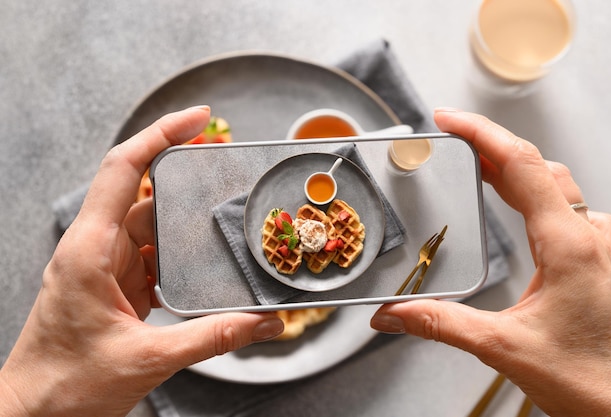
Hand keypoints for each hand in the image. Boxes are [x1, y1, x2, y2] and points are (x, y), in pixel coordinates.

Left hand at [0, 107, 283, 416]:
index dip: (160, 135)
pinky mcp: (116, 284)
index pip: (122, 169)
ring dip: (183, 222)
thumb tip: (264, 323)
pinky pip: (152, 253)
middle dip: (183, 175)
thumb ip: (213, 338)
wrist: (36, 412)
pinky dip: (178, 253)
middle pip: (142, 191)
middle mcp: (95, 248)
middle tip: (223, 162)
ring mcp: (105, 265)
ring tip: (222, 217)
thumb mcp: (148, 359)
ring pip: (150, 224)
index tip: (196, 119)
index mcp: (90, 250)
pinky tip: (202, 261)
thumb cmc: (68, 384)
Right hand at [371, 109, 610, 415]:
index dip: (482, 135)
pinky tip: (523, 202)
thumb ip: (441, 325)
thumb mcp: (503, 349)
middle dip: (492, 143)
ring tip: (480, 160)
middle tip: (453, 135)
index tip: (449, 120)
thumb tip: (392, 315)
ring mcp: (595, 248)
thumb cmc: (588, 379)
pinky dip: (536, 189)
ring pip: (557, 184)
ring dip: (517, 164)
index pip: (523, 166)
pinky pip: (567, 207)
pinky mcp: (593, 262)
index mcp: (568, 245)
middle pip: (539, 166)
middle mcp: (586, 238)